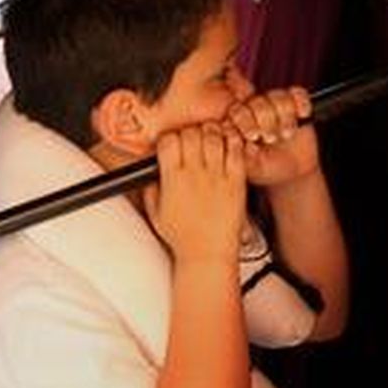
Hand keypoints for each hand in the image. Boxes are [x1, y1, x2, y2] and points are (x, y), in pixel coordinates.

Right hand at [144, 123, 245, 263]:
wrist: (208, 254)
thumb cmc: (183, 238)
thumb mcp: (155, 214)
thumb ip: (151, 190)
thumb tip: (151, 174)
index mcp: (173, 180)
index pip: (169, 140)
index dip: (170, 138)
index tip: (173, 145)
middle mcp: (195, 175)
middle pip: (191, 133)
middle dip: (190, 132)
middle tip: (193, 141)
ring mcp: (217, 177)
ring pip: (214, 136)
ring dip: (211, 133)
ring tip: (210, 141)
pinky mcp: (236, 182)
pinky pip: (236, 151)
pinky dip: (233, 142)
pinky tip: (228, 147)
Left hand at [227, 87, 317, 186]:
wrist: (293, 173)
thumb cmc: (267, 169)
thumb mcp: (253, 167)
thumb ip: (243, 154)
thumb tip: (239, 138)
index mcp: (239, 123)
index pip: (236, 110)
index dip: (244, 120)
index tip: (253, 137)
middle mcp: (255, 110)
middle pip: (257, 101)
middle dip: (265, 120)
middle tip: (271, 139)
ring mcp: (275, 106)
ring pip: (277, 96)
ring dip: (284, 116)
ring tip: (286, 134)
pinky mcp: (295, 105)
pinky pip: (297, 93)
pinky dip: (301, 102)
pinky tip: (303, 114)